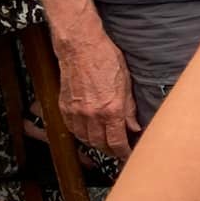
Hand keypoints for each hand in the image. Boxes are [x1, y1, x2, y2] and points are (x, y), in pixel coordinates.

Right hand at [53, 21, 140, 158]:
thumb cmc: (105, 58)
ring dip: (96, 143)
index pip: (117, 142)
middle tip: (118, 149)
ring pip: (85, 139)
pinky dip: (81, 134)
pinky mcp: (65, 106)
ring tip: (105, 141)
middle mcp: (92, 114)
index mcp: (111, 109)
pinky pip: (72, 129)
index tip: (128, 155)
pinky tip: (88, 131)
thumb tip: (134, 126)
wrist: (80, 46)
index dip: (124, 153)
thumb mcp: (126, 83)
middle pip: (100, 144)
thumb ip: (129, 109)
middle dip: (110, 150)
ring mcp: (76, 112)